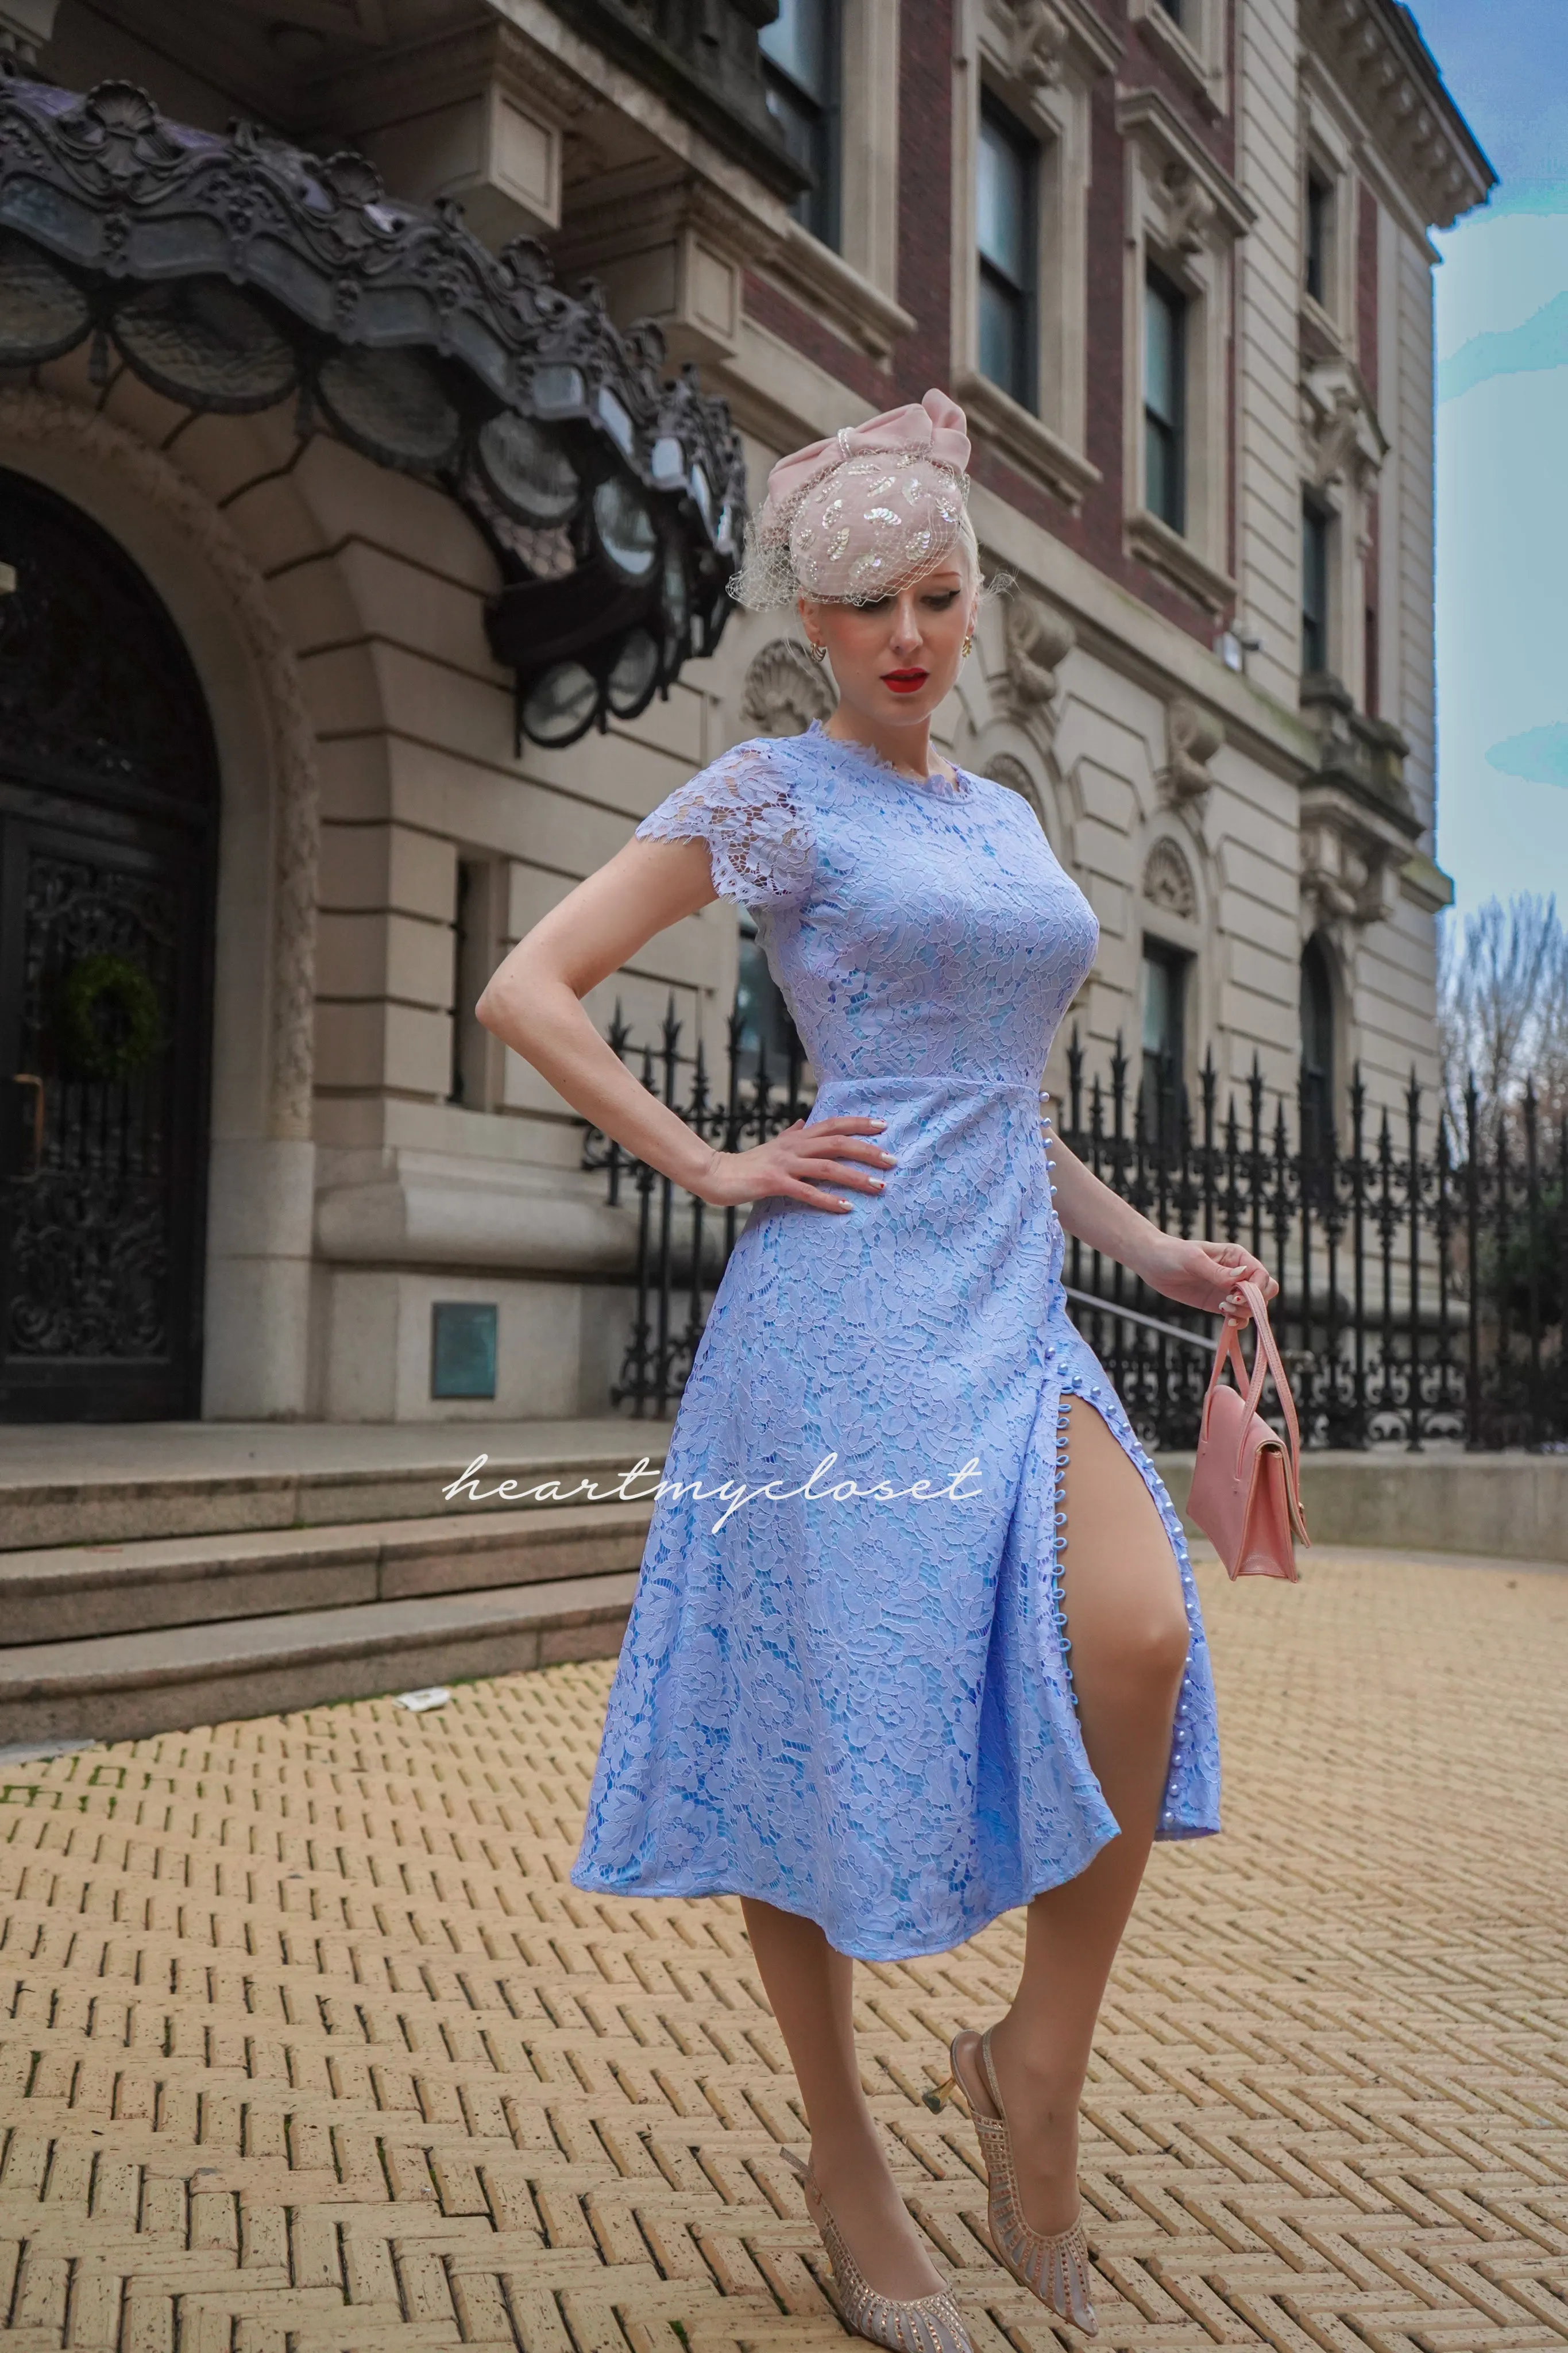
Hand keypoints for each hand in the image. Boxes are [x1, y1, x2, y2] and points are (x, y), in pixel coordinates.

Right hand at [695, 1114, 895, 1212]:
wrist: (713, 1173)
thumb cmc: (744, 1163)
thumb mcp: (771, 1145)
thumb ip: (789, 1135)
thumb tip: (802, 1123)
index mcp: (795, 1137)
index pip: (833, 1125)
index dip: (859, 1123)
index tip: (884, 1125)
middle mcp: (793, 1146)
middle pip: (838, 1143)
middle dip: (868, 1151)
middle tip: (893, 1161)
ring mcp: (784, 1164)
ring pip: (827, 1167)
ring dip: (856, 1177)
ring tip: (879, 1186)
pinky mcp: (774, 1182)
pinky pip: (807, 1191)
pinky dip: (828, 1200)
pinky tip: (846, 1208)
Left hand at [1137, 1235, 1277, 1322]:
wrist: (1152, 1263)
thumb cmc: (1172, 1254)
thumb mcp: (1193, 1260)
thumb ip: (1217, 1271)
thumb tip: (1241, 1277)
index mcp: (1237, 1257)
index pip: (1261, 1275)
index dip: (1257, 1289)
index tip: (1236, 1295)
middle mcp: (1237, 1273)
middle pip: (1265, 1291)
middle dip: (1254, 1302)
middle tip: (1230, 1303)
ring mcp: (1229, 1290)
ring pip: (1254, 1307)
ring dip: (1244, 1313)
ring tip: (1222, 1308)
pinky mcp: (1219, 1304)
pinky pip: (1239, 1317)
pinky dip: (1238, 1322)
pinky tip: (1226, 1322)